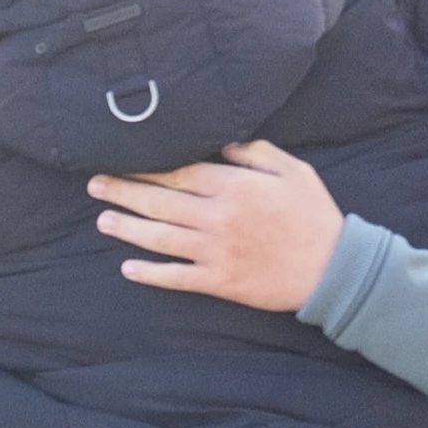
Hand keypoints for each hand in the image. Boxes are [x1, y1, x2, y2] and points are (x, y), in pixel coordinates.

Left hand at [88, 141, 346, 313]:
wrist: (332, 268)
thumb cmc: (313, 215)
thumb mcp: (291, 169)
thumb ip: (254, 152)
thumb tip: (220, 146)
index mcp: (233, 187)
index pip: (178, 173)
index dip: (146, 169)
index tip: (121, 162)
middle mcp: (217, 218)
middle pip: (160, 202)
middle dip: (123, 192)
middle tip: (95, 185)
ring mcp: (215, 252)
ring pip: (160, 239)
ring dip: (128, 229)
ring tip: (102, 220)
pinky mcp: (219, 281)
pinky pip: (176, 277)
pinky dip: (150, 274)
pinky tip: (127, 269)